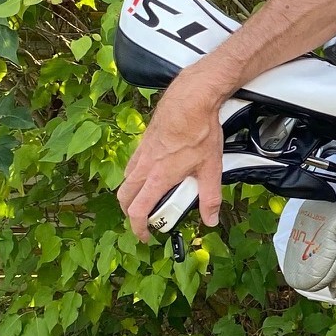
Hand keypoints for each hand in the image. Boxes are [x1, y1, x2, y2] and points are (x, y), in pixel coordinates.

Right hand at [116, 65, 228, 240]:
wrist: (191, 99)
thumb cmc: (199, 131)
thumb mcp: (211, 168)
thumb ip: (210, 197)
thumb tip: (210, 219)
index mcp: (158, 178)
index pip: (137, 212)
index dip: (138, 228)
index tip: (146, 235)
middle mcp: (144, 167)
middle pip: (124, 198)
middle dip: (130, 213)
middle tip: (145, 218)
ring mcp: (141, 153)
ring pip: (126, 180)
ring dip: (132, 193)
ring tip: (149, 196)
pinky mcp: (144, 141)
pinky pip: (132, 164)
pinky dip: (136, 174)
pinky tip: (153, 170)